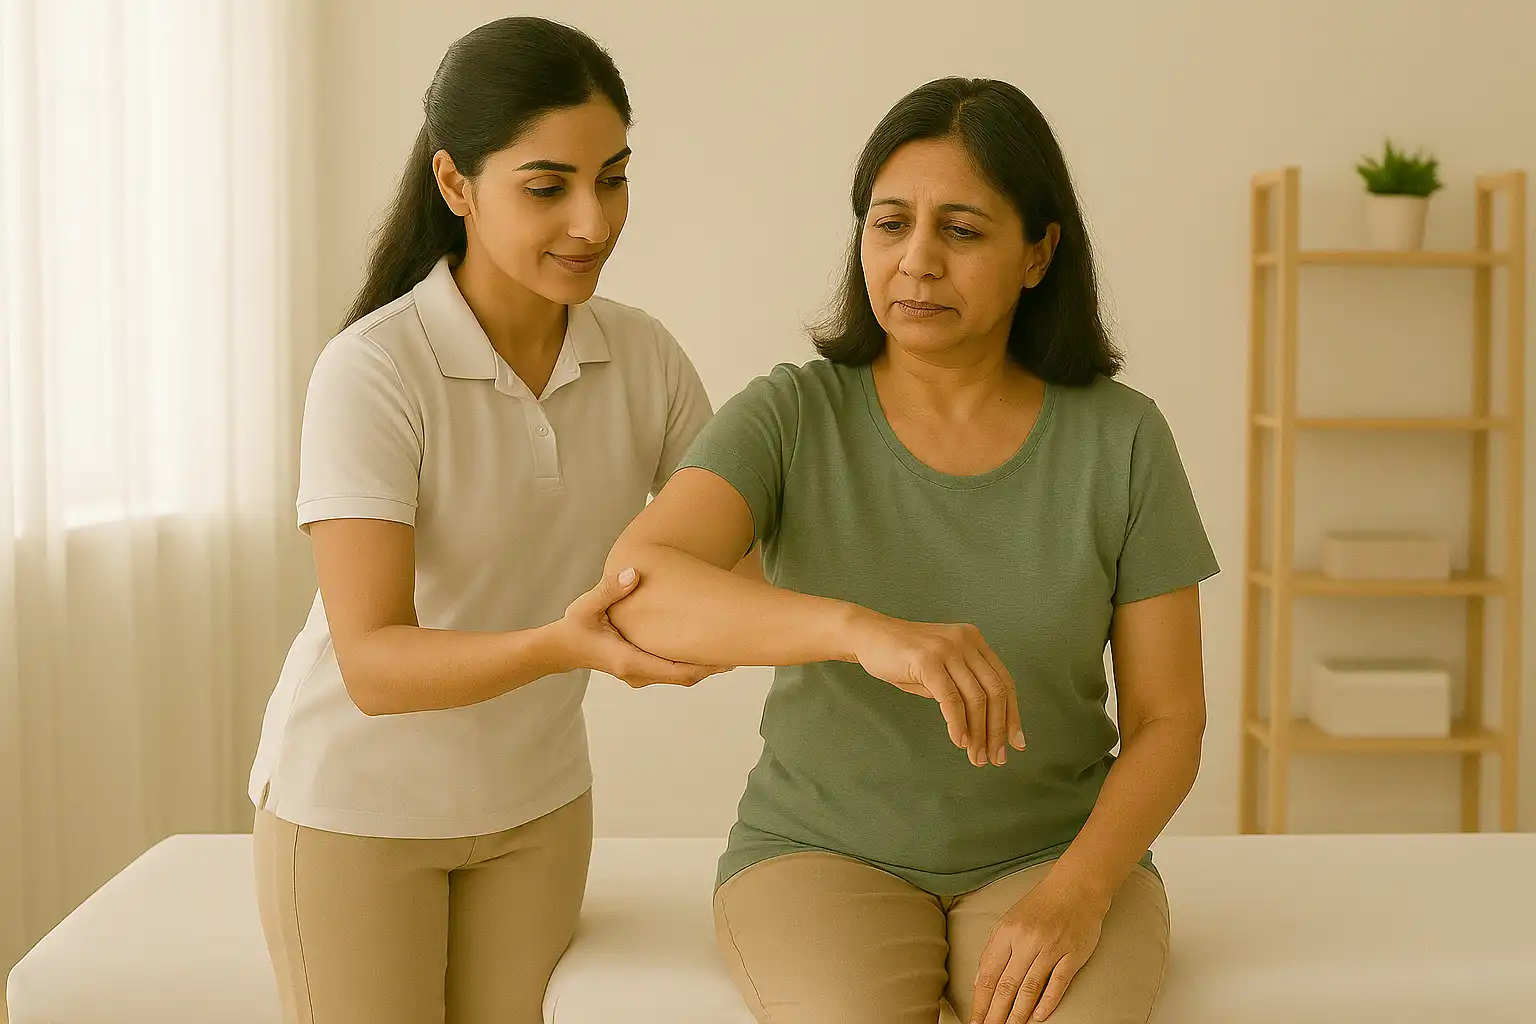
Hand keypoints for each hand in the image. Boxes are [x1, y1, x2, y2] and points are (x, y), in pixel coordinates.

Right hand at [555, 568, 728, 687]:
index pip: (677, 671)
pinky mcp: (642, 669)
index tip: (730, 655)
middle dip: (713, 665)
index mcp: (630, 661)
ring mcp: (641, 674)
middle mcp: (639, 673)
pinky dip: (692, 661)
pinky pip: (673, 670)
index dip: (706, 665)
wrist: (561, 649)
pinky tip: (708, 645)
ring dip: (705, 664)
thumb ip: (610, 589)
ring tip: (733, 646)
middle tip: (743, 648)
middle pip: (686, 677)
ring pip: (681, 675)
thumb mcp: (587, 606)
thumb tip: (634, 573)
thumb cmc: (575, 626)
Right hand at [846, 610, 1024, 765]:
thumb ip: (962, 688)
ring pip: (975, 699)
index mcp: (974, 641)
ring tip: (977, 757)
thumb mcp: (940, 670)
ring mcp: (948, 649)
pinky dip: (958, 724)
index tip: (1016, 743)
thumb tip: (985, 727)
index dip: (1013, 715)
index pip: (1003, 682)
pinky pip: (951, 699)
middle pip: (995, 692)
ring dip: (979, 733)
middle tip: (996, 758)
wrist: (868, 636)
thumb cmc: (903, 658)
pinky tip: (960, 742)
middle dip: (998, 730)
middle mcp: (966, 641)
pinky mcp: (929, 660)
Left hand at [969, 867, 1111, 1023]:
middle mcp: (1026, 941)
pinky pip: (1057, 983)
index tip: (975, 1020)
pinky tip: (1037, 1017)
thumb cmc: (1040, 905)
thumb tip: (981, 981)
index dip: (980, 1001)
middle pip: (1006, 986)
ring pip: (1030, 988)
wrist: (1077, 887)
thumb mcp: (1009, 920)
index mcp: (1007, 932)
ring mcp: (1051, 948)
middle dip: (995, 1014)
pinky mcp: (1073, 955)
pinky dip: (1046, 1002)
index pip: (988, 974)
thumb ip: (995, 949)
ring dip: (1017, 1014)